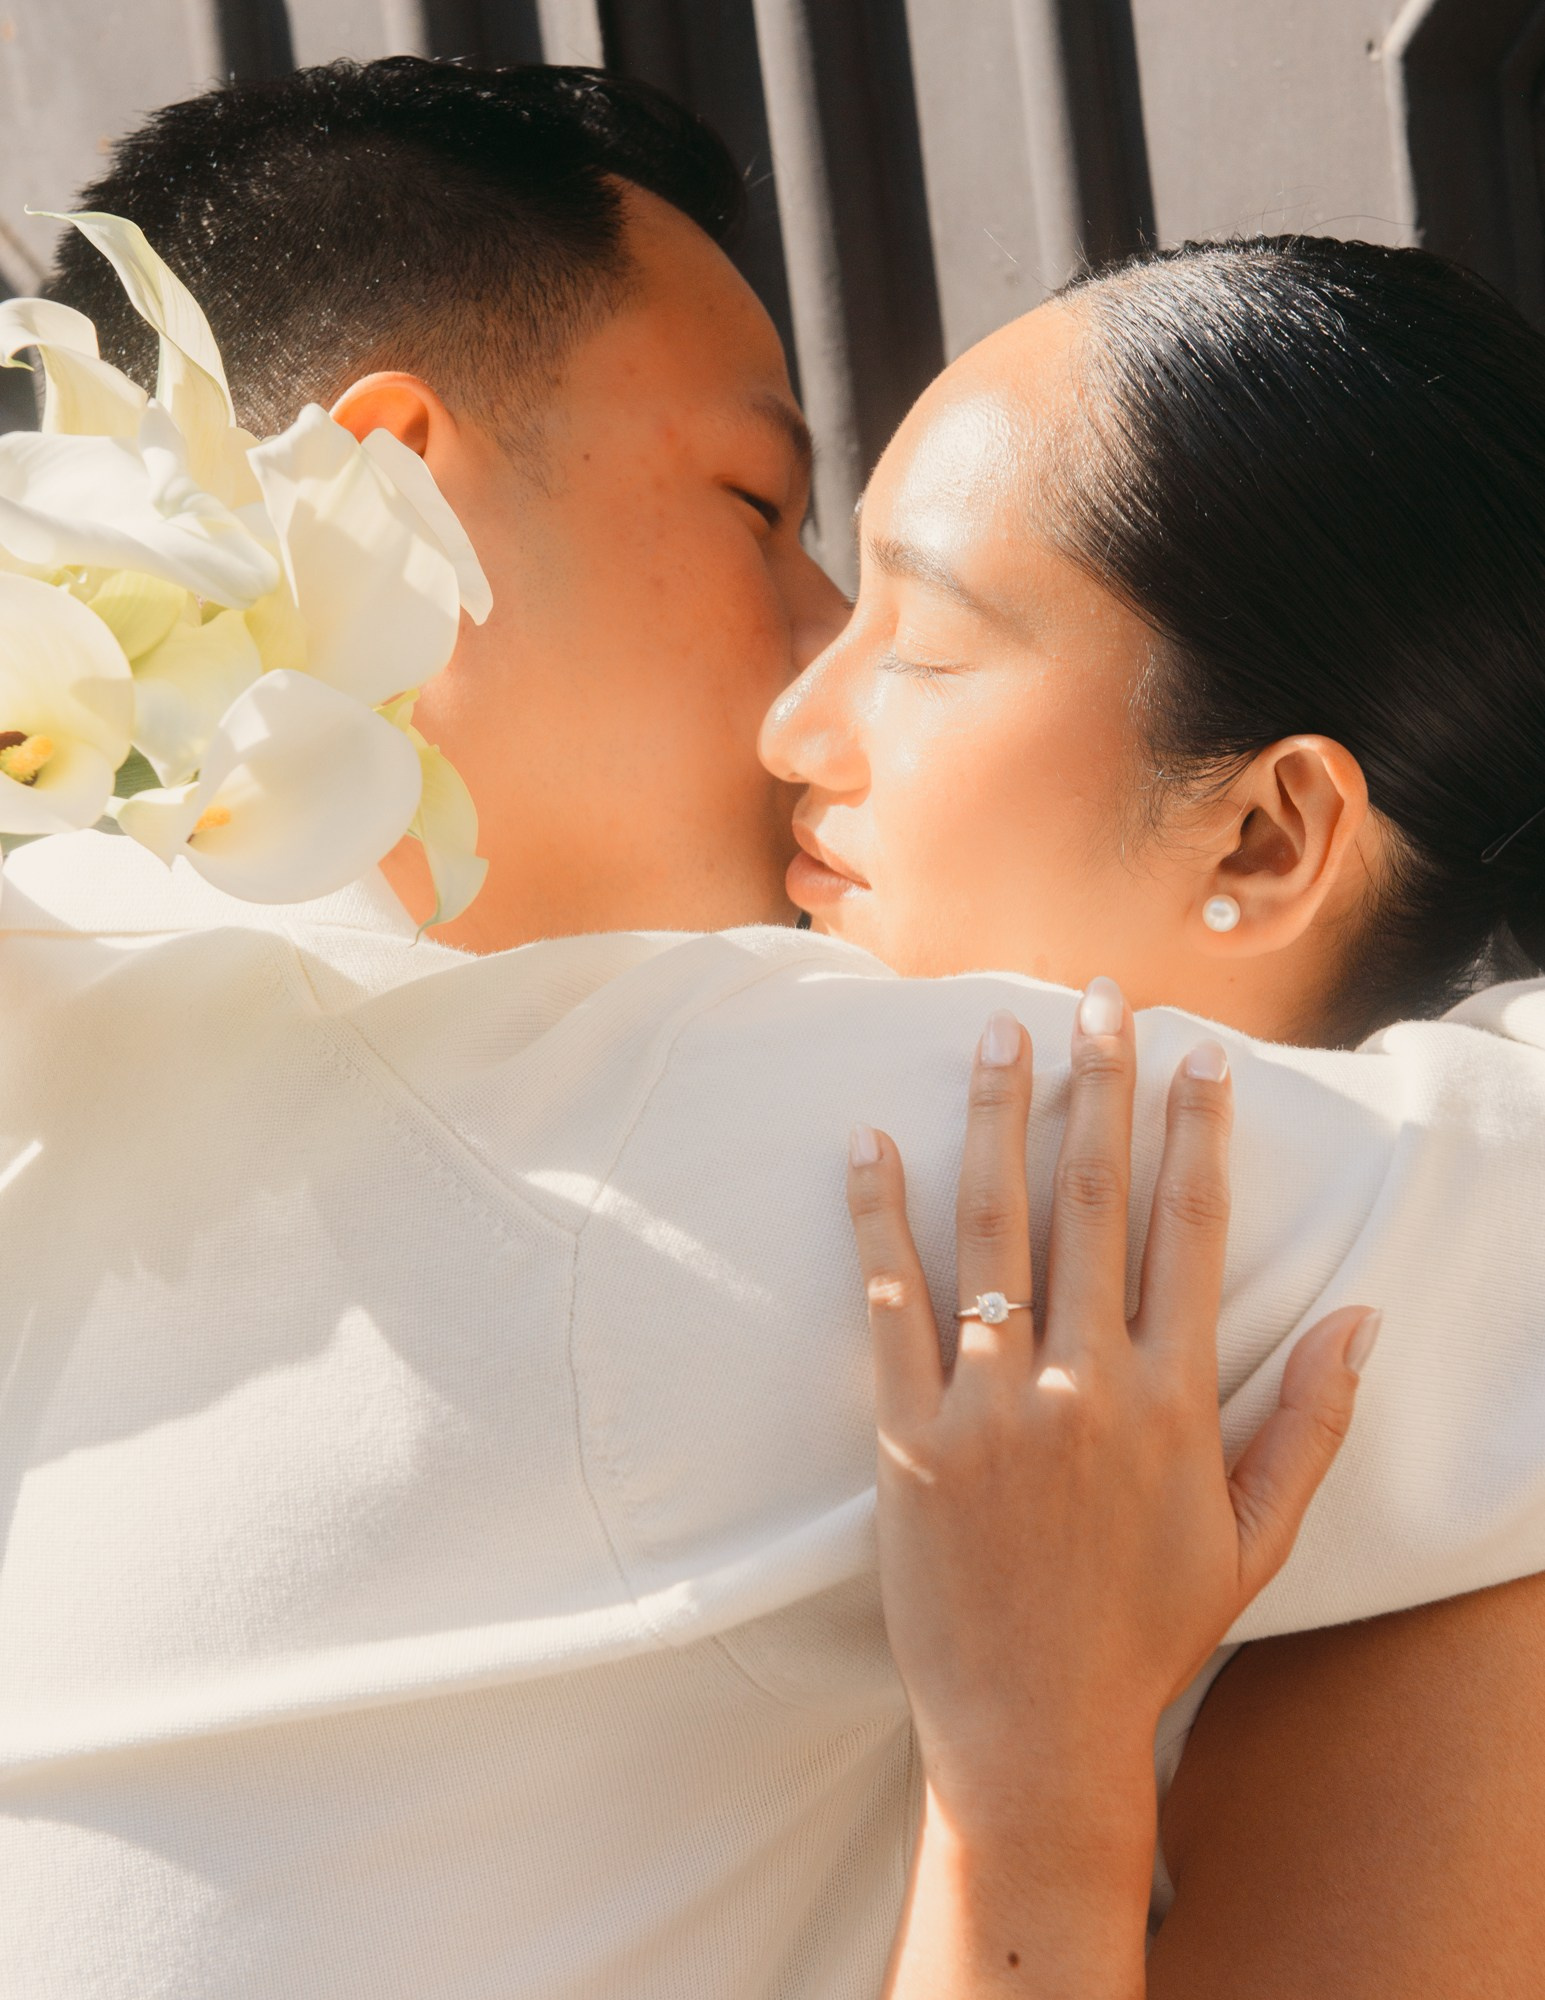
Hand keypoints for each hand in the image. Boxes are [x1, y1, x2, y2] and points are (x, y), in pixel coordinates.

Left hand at [848, 980, 1378, 1993]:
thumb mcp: (1253, 1540)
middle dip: (1101, 1088)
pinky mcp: (909, 1437)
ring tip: (997, 1033)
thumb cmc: (1148, 1635)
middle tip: (1098, 998)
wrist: (1032, 1733)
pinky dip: (876, 1220)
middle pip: (1094, 1201)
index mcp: (1172, 1400)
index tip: (1197, 1055)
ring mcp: (991, 1405)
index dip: (1196, 1133)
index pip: (1192, 1232)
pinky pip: (891, 1307)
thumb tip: (1366, 1318)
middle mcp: (1084, 1383)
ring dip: (997, 1120)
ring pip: (992, 1229)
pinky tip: (867, 1142)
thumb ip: (1311, 1425)